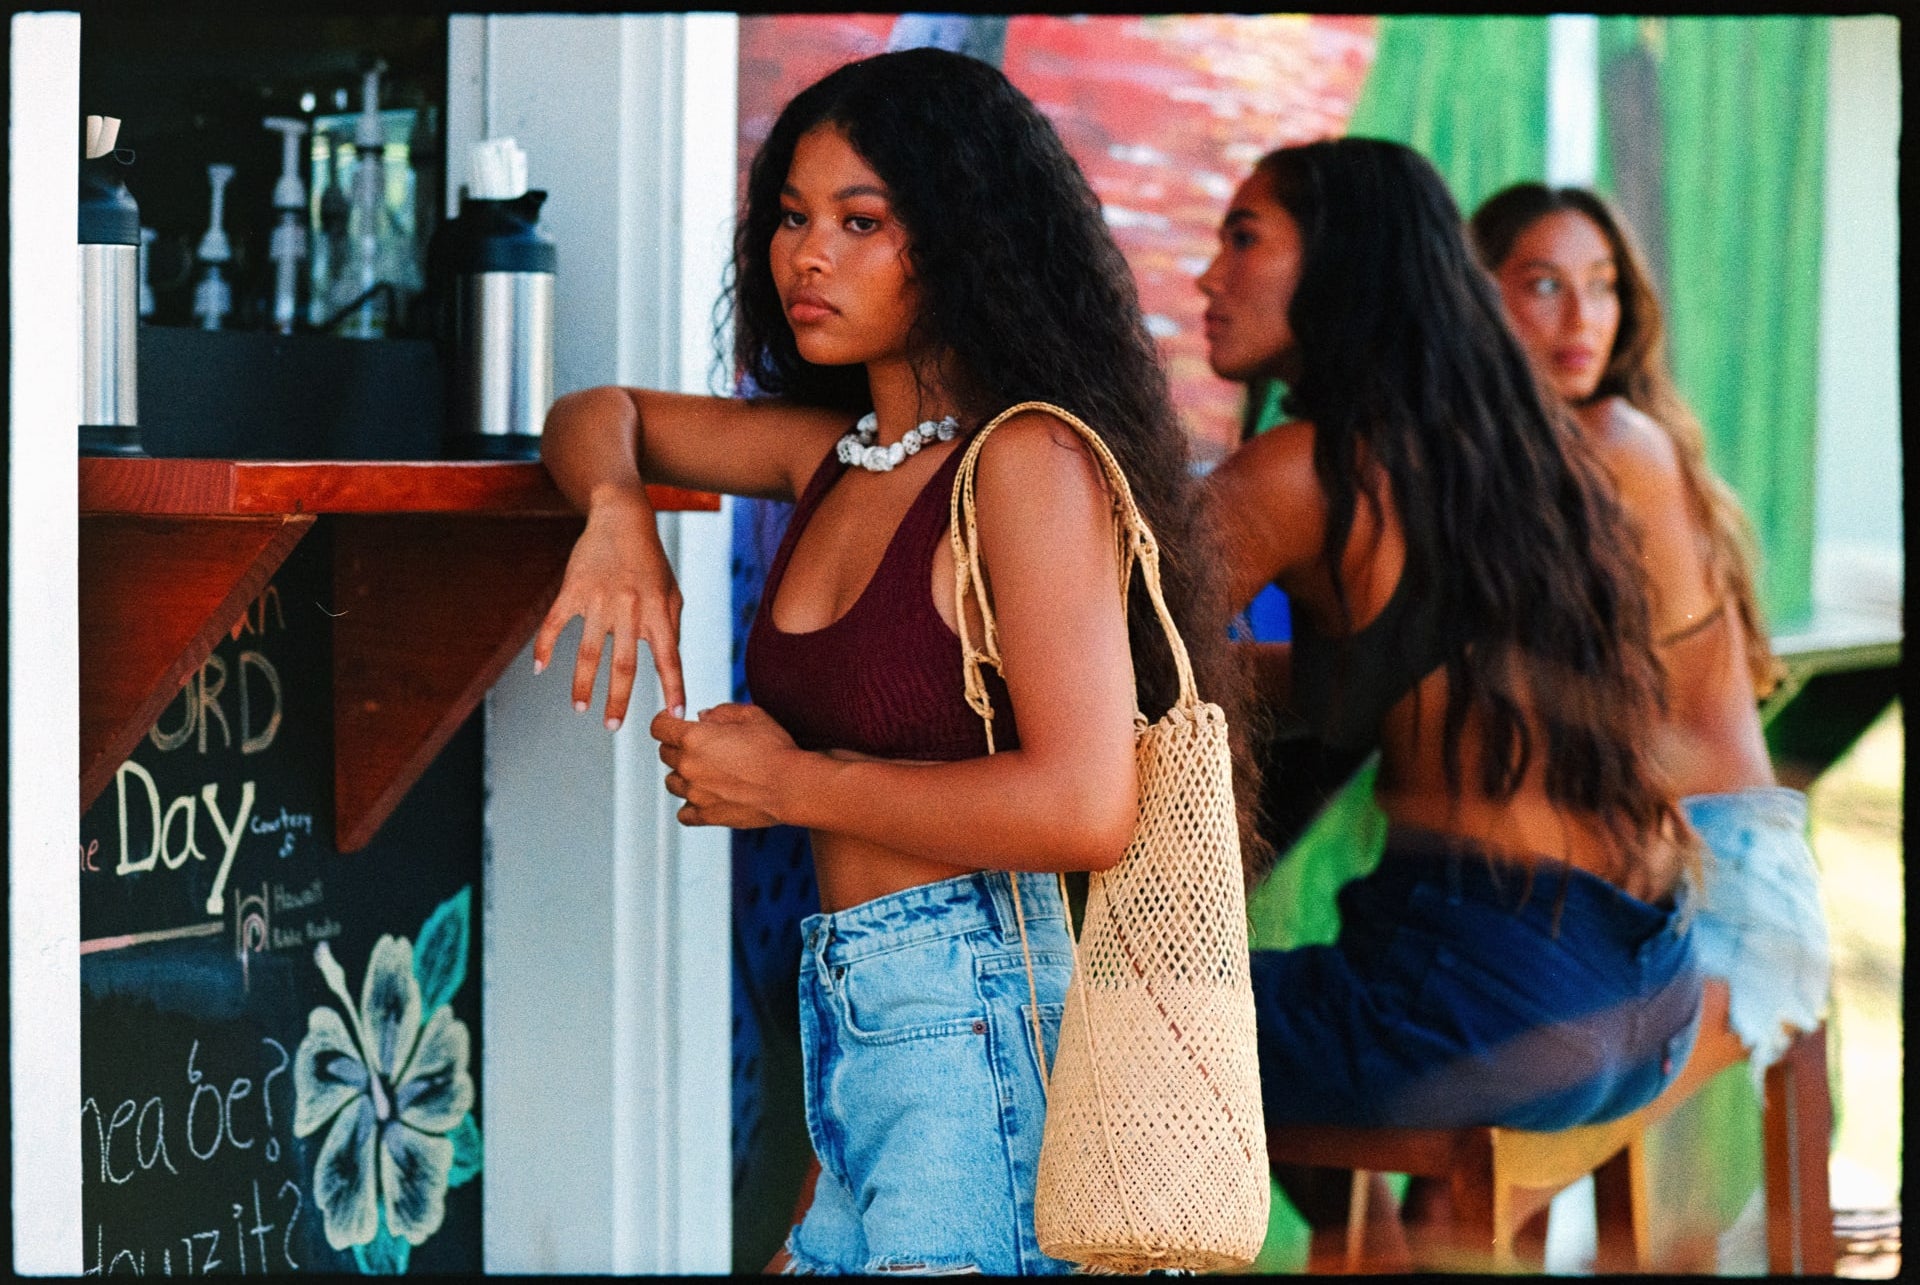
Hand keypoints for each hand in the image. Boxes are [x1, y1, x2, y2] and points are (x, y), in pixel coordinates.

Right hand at [532, 489, 684, 729]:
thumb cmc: (651, 561)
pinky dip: (544, 647)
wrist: (622, 519)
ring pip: (588, 652)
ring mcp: (599, 599)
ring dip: (581, 684)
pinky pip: (555, 623)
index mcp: (659, 611)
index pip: (670, 657)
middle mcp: (630, 608)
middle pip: (624, 664)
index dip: (674, 688)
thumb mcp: (672, 591)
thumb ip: (671, 627)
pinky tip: (539, 669)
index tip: (675, 715)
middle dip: (618, 700)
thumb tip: (670, 665)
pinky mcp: (573, 589)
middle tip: (612, 726)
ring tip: (579, 708)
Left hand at [652, 703, 797, 828]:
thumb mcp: (751, 716)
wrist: (790, 786)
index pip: (659, 726)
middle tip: (701, 747)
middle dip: (678, 746)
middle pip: (665, 753)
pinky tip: (704, 798)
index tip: (674, 722)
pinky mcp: (706, 815)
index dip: (666, 721)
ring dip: (683, 775)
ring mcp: (695, 793)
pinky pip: (684, 813)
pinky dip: (690, 806)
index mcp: (694, 737)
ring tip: (705, 772)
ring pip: (672, 782)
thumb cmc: (775, 750)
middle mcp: (688, 765)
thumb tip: (703, 716)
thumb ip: (722, 712)